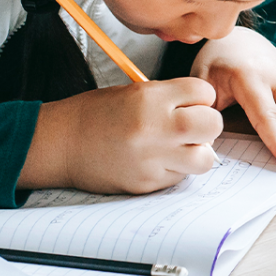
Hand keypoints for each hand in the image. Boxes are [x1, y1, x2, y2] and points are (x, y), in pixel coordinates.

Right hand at [20, 77, 222, 192]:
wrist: (62, 144)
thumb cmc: (96, 114)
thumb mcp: (135, 91)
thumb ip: (171, 98)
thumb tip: (203, 108)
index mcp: (151, 98)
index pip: (205, 92)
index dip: (201, 97)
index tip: (190, 102)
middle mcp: (155, 128)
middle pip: (213, 125)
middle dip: (207, 124)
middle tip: (192, 126)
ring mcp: (152, 159)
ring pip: (205, 158)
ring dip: (197, 152)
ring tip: (179, 147)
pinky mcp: (147, 183)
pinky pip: (180, 177)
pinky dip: (176, 169)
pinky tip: (156, 161)